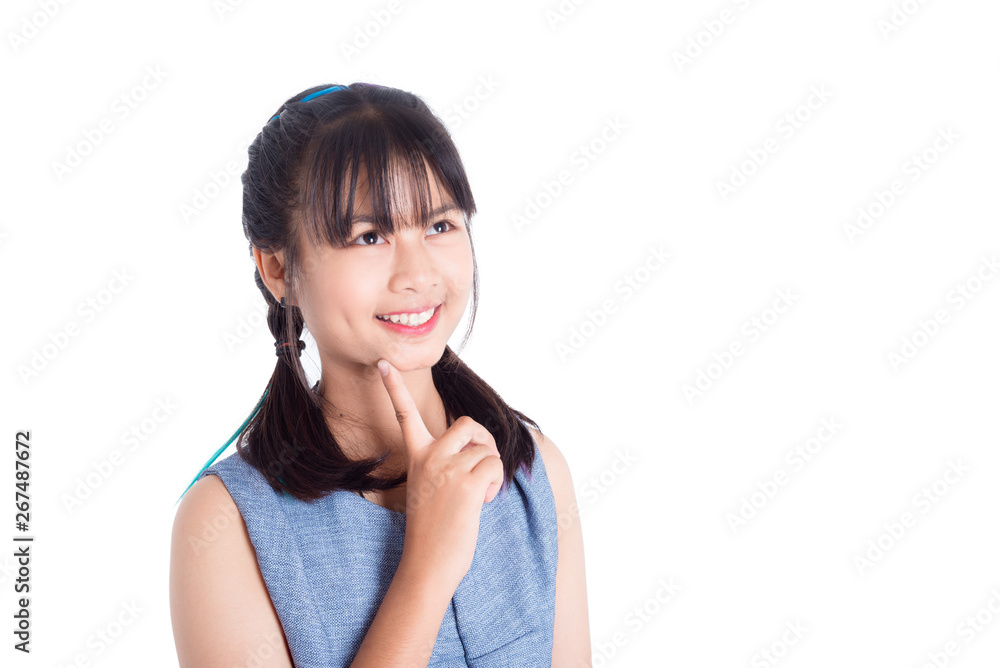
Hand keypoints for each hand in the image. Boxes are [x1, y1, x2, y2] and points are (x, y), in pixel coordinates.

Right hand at [377, 358, 504, 592]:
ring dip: (490, 471)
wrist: (427, 565)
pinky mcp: (465, 483)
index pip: (404, 415)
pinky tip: (480, 503)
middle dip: (484, 442)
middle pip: (468, 424)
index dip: (395, 388)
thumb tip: (476, 452)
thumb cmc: (433, 532)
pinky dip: (495, 485)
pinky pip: (494, 467)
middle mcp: (429, 458)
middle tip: (482, 468)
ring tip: (476, 496)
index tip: (384, 363)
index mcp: (417, 457)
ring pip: (485, 449)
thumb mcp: (432, 489)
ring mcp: (446, 469)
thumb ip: (446, 465)